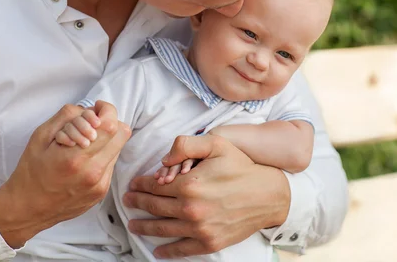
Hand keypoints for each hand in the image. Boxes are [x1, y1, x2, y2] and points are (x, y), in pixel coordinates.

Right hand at [0, 101, 130, 247]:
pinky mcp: (101, 192)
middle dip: (109, 122)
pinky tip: (84, 159)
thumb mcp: (40, 137)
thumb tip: (89, 109)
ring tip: (85, 143)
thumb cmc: (30, 171)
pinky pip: (111, 164)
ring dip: (106, 139)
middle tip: (93, 122)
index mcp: (76, 158)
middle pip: (122, 134)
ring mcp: (100, 185)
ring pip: (118, 148)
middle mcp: (93, 173)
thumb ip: (66, 117)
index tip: (96, 108)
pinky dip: (102, 155)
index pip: (110, 125)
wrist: (27, 208)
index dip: (107, 110)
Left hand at [123, 135, 290, 257]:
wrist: (269, 195)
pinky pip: (181, 250)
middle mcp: (190, 209)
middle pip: (154, 207)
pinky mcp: (209, 242)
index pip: (154, 186)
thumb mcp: (216, 144)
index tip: (133, 185)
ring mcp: (199, 229)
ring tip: (133, 225)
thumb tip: (163, 159)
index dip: (140, 185)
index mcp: (189, 184)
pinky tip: (157, 251)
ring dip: (144, 227)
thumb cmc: (241, 167)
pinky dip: (166, 252)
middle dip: (137, 204)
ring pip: (162, 229)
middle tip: (127, 202)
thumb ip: (186, 144)